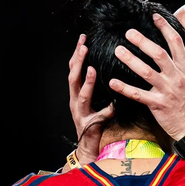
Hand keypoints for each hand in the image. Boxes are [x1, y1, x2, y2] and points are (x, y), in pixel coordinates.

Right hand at [68, 33, 113, 163]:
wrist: (88, 146)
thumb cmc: (93, 122)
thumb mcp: (95, 100)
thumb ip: (98, 87)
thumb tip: (109, 70)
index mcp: (76, 93)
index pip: (74, 69)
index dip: (77, 54)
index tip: (83, 39)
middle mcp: (75, 101)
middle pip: (72, 78)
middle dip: (77, 61)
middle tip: (84, 46)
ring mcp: (80, 113)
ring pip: (81, 95)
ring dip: (86, 82)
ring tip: (90, 68)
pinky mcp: (89, 125)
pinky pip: (98, 117)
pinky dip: (105, 111)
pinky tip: (112, 106)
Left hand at [108, 13, 184, 140]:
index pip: (176, 43)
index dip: (165, 28)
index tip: (154, 17)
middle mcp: (177, 77)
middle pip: (159, 54)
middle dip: (143, 41)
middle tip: (128, 32)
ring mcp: (167, 91)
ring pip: (147, 72)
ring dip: (131, 60)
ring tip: (117, 51)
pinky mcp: (158, 105)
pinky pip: (139, 95)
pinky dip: (125, 88)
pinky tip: (113, 82)